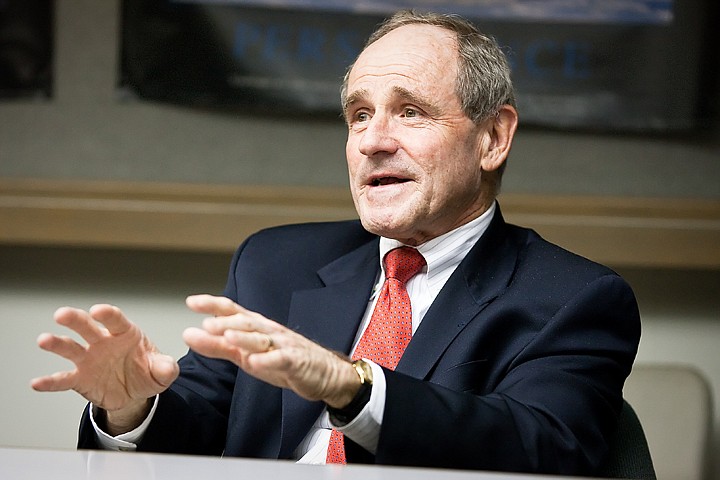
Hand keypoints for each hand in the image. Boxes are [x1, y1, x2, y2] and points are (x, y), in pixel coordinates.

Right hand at [31, 305, 178, 429]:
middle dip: (75, 319)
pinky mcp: (80, 378)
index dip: (107, 314)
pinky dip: (50, 381)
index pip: (115, 320)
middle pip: (87, 326)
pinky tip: (37, 382)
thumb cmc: (147, 371)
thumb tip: (169, 368)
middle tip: (62, 314)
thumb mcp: (162, 370)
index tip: (98, 310)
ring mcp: (89, 359)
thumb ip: (166, 367)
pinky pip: (63, 379)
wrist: (135, 393)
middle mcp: (103, 342)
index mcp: (125, 333)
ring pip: (71, 348)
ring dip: (57, 344)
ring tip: (44, 340)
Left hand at [184, 295, 359, 407]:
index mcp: (256, 327)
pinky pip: (282, 359)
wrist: (324, 373)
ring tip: (227, 337)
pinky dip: (268, 361)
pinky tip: (255, 362)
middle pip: (246, 323)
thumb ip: (218, 346)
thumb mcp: (246, 354)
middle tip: (206, 324)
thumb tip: (190, 334)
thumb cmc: (283, 360)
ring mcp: (284, 345)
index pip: (232, 311)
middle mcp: (269, 331)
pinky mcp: (296, 362)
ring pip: (262, 339)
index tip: (192, 302)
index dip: (213, 305)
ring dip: (245, 338)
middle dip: (226, 322)